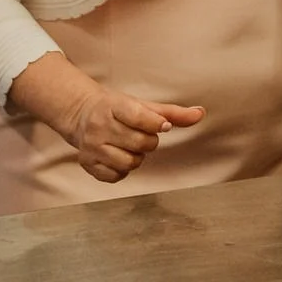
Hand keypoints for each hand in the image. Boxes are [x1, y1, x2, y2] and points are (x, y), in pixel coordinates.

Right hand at [9, 51, 203, 184]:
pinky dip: (122, 170)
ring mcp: (91, 147)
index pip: (139, 117)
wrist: (81, 114)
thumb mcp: (142, 105)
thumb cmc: (117, 109)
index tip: (164, 125)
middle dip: (148, 141)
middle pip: (140, 143)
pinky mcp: (88, 164)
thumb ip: (172, 112)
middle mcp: (99, 126)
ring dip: (136, 157)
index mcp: (113, 106)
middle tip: (141, 135)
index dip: (156, 124)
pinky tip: (117, 156)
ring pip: (130, 163)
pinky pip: (117, 176)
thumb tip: (200, 113)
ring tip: (129, 146)